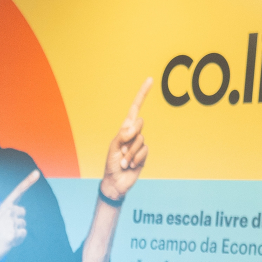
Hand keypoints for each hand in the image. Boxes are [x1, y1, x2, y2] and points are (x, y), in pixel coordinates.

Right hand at [0, 171, 39, 261]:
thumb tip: (21, 217)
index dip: (28, 181)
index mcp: (4, 207)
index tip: (37, 173)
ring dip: (18, 231)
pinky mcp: (14, 233)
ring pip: (23, 224)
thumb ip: (10, 214)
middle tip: (6, 229)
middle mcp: (8, 211)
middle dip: (18, 221)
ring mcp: (11, 222)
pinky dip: (19, 239)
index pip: (18, 192)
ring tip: (7, 235)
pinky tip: (10, 241)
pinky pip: (23, 233)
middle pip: (22, 213)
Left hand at [100, 78, 152, 201]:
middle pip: (139, 124)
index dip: (143, 94)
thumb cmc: (111, 164)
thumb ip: (123, 134)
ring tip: (124, 162)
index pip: (135, 108)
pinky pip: (143, 151)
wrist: (116, 182)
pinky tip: (130, 166)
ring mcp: (140, 144)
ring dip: (130, 153)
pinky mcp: (144, 155)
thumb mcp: (113, 146)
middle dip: (129, 137)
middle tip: (122, 150)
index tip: (150, 80)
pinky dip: (135, 159)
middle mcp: (133, 134)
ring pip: (140, 140)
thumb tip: (134, 126)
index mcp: (124, 128)